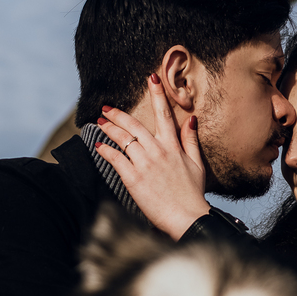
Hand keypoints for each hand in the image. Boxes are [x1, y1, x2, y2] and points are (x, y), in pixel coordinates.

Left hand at [95, 74, 210, 239]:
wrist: (187, 217)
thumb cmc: (192, 194)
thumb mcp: (197, 165)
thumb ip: (191, 141)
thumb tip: (191, 120)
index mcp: (173, 147)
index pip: (164, 114)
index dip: (157, 94)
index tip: (151, 78)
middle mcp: (158, 151)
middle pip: (135, 125)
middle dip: (119, 114)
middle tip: (107, 108)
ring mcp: (145, 164)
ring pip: (123, 139)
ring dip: (110, 129)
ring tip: (100, 123)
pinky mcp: (134, 179)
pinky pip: (116, 159)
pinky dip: (106, 151)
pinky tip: (99, 146)